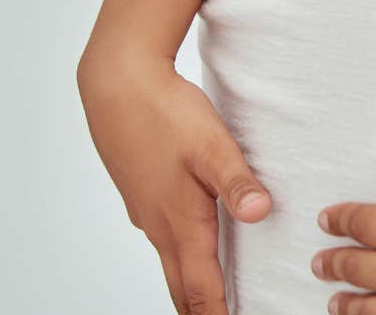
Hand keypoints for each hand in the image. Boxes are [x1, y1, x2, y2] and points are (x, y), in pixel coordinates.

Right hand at [78, 56, 270, 313]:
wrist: (116, 84)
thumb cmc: (164, 112)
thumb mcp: (211, 146)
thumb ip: (237, 182)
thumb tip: (259, 214)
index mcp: (181, 221)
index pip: (201, 287)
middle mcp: (159, 224)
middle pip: (182, 285)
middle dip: (200, 311)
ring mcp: (147, 211)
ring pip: (171, 262)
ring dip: (191, 286)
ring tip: (209, 302)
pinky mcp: (143, 194)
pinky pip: (164, 239)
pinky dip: (182, 258)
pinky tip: (194, 249)